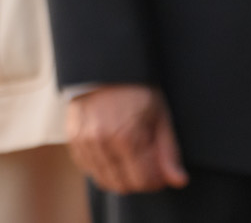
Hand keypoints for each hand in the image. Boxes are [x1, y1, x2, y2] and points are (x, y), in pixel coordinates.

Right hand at [65, 84, 187, 193]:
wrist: (104, 67)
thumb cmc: (136, 89)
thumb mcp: (160, 116)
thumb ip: (168, 151)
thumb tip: (178, 181)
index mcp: (125, 137)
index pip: (142, 181)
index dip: (156, 181)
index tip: (161, 171)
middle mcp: (101, 141)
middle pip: (121, 184)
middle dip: (138, 180)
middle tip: (146, 164)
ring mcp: (83, 139)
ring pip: (102, 179)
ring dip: (119, 175)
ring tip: (129, 157)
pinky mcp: (73, 137)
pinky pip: (87, 167)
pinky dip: (101, 166)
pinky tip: (112, 153)